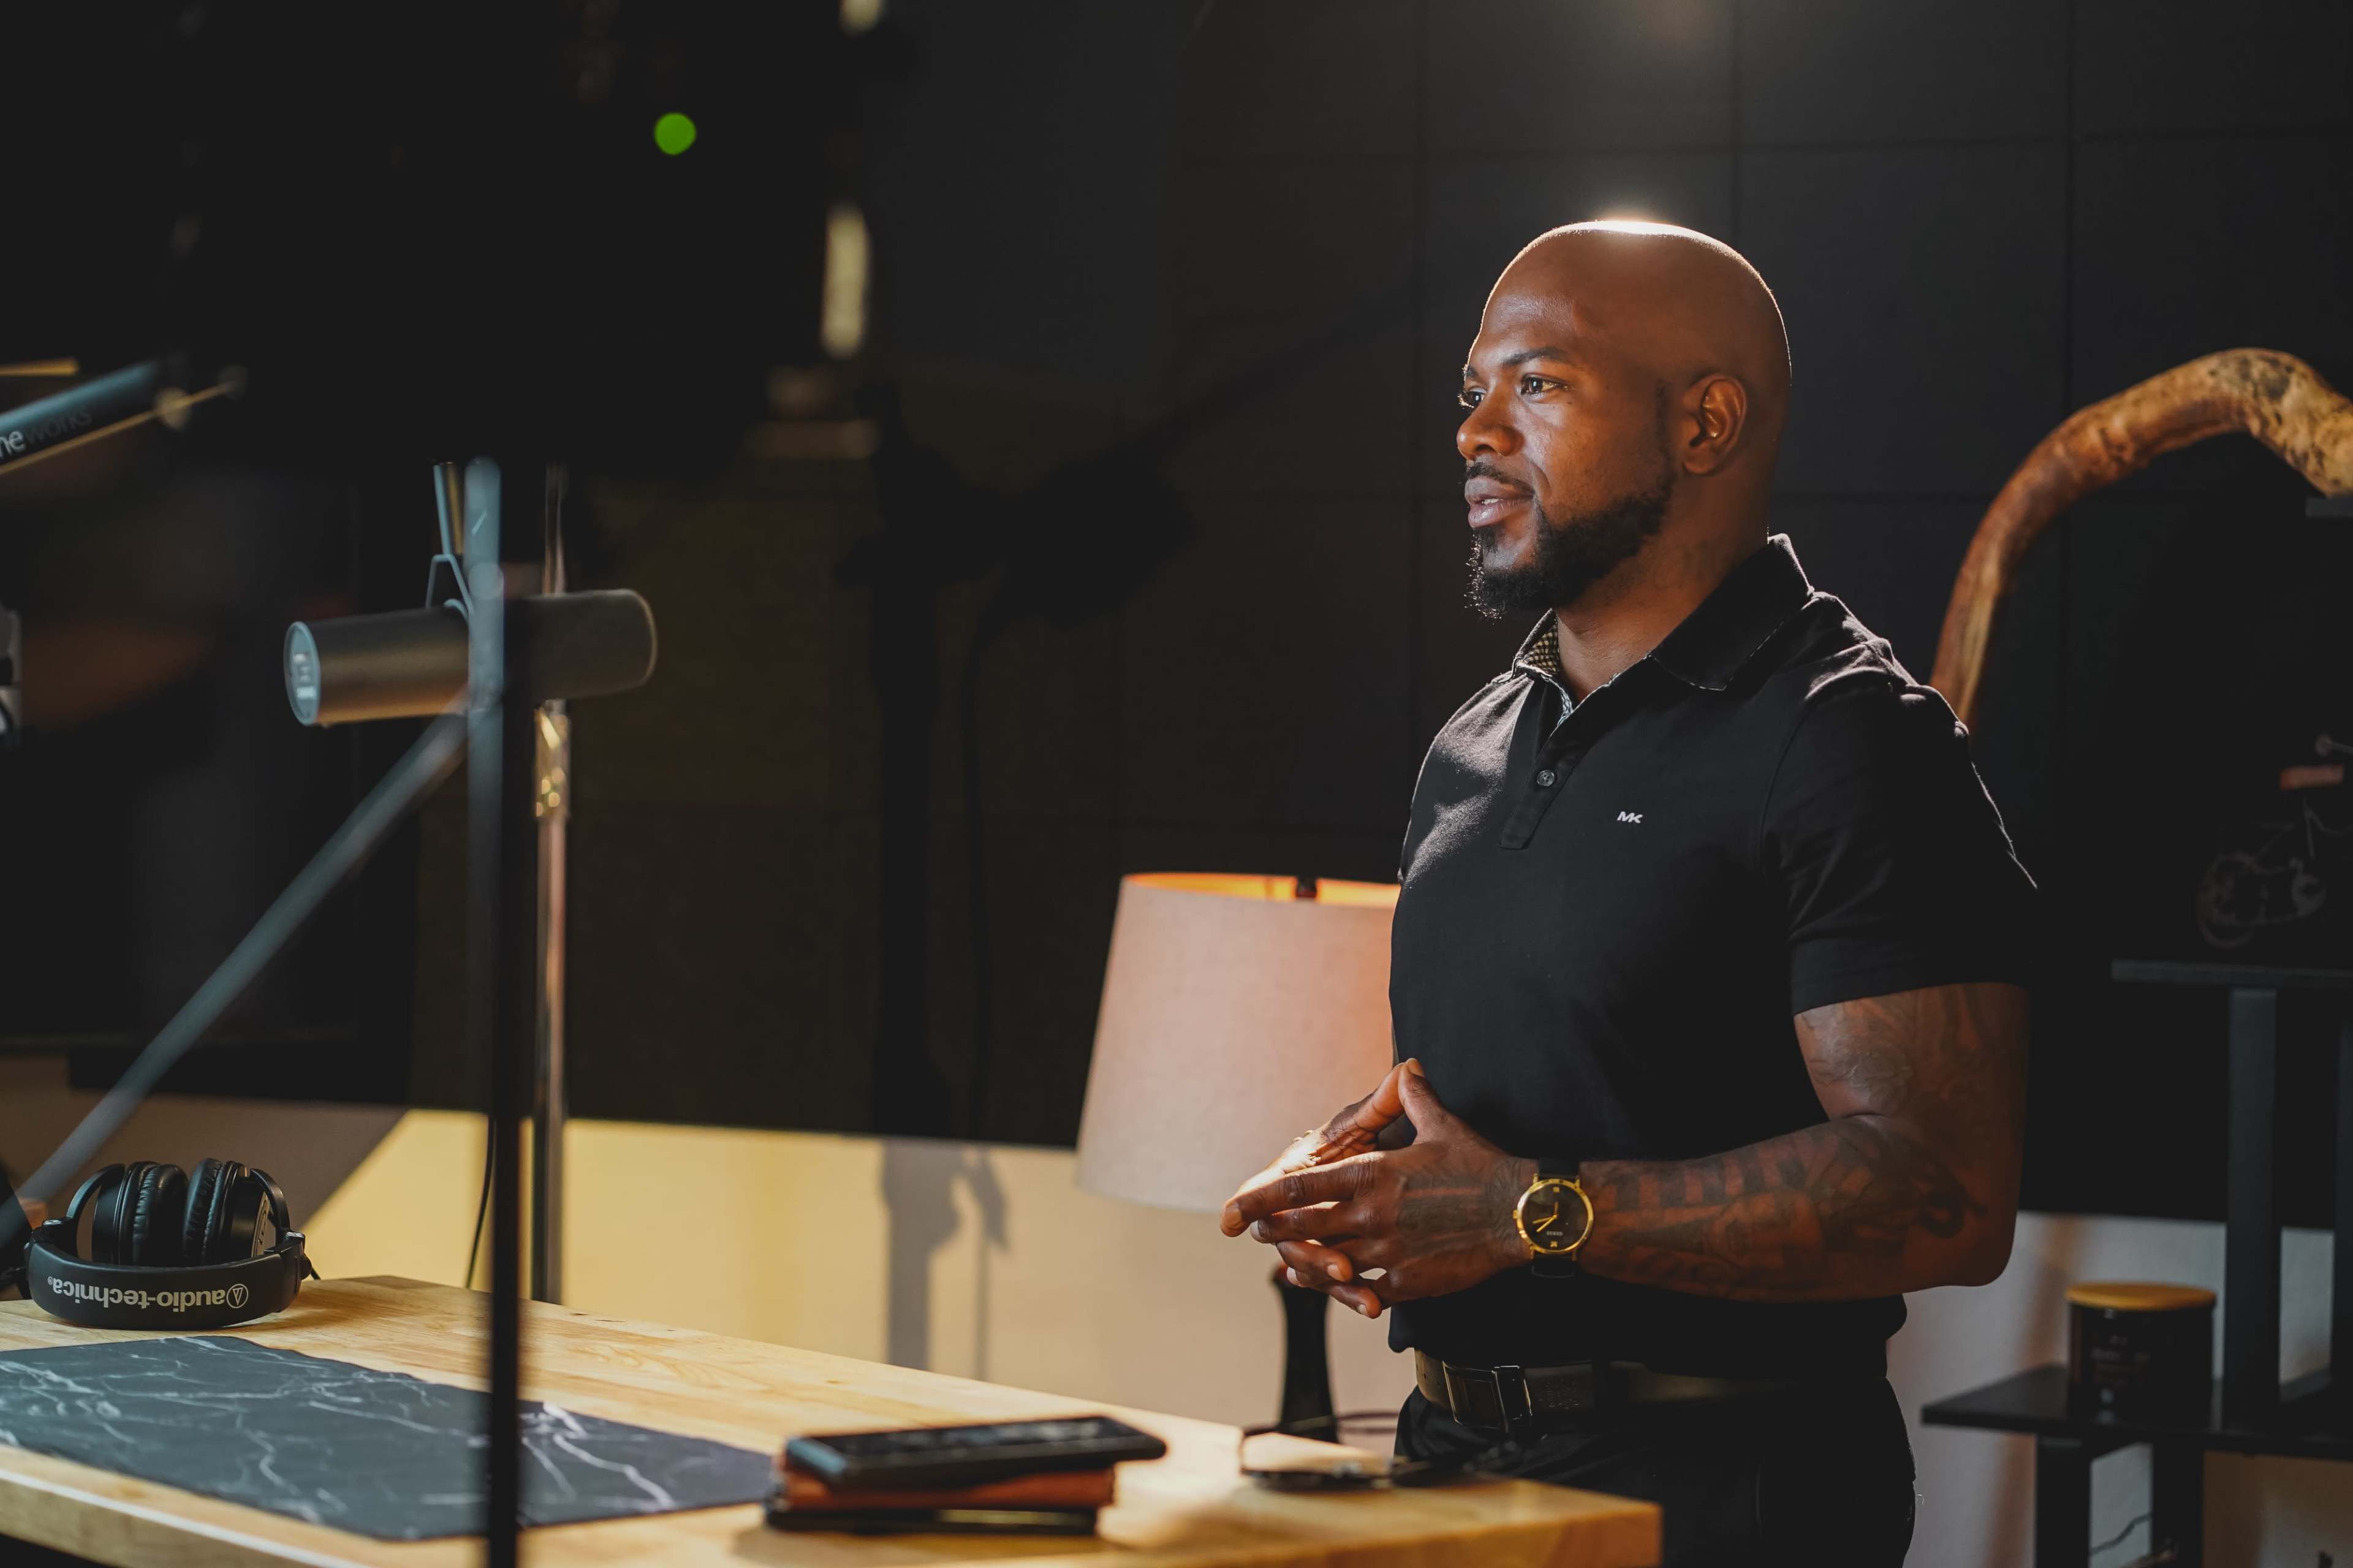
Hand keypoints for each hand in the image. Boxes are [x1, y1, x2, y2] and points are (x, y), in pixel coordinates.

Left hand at [1221, 1063, 1535, 1317]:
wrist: (1519, 1214)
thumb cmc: (1480, 1167)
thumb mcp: (1442, 1125)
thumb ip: (1413, 1097)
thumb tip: (1407, 1067)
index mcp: (1371, 1174)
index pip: (1300, 1189)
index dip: (1261, 1201)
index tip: (1232, 1211)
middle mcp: (1370, 1215)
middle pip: (1303, 1229)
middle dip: (1275, 1232)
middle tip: (1253, 1234)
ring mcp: (1385, 1253)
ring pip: (1327, 1262)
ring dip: (1307, 1262)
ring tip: (1290, 1263)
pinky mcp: (1404, 1283)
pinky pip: (1361, 1289)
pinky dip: (1344, 1287)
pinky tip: (1337, 1283)